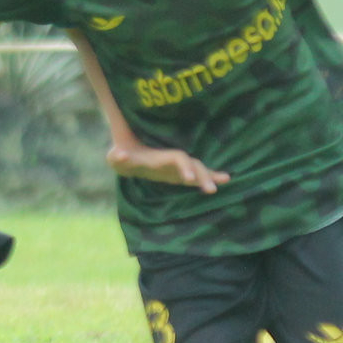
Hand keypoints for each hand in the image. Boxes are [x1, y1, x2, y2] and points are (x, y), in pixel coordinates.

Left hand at [107, 139, 230, 193]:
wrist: (127, 154)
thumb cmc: (121, 156)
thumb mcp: (116, 157)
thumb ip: (118, 157)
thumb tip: (120, 155)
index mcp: (160, 156)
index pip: (177, 159)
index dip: (184, 167)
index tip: (189, 179)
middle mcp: (172, 160)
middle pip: (192, 165)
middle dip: (202, 175)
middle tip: (211, 189)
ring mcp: (178, 167)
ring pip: (198, 170)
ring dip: (209, 176)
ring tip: (224, 182)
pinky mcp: (180, 174)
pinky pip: (198, 176)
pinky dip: (211, 176)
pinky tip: (225, 179)